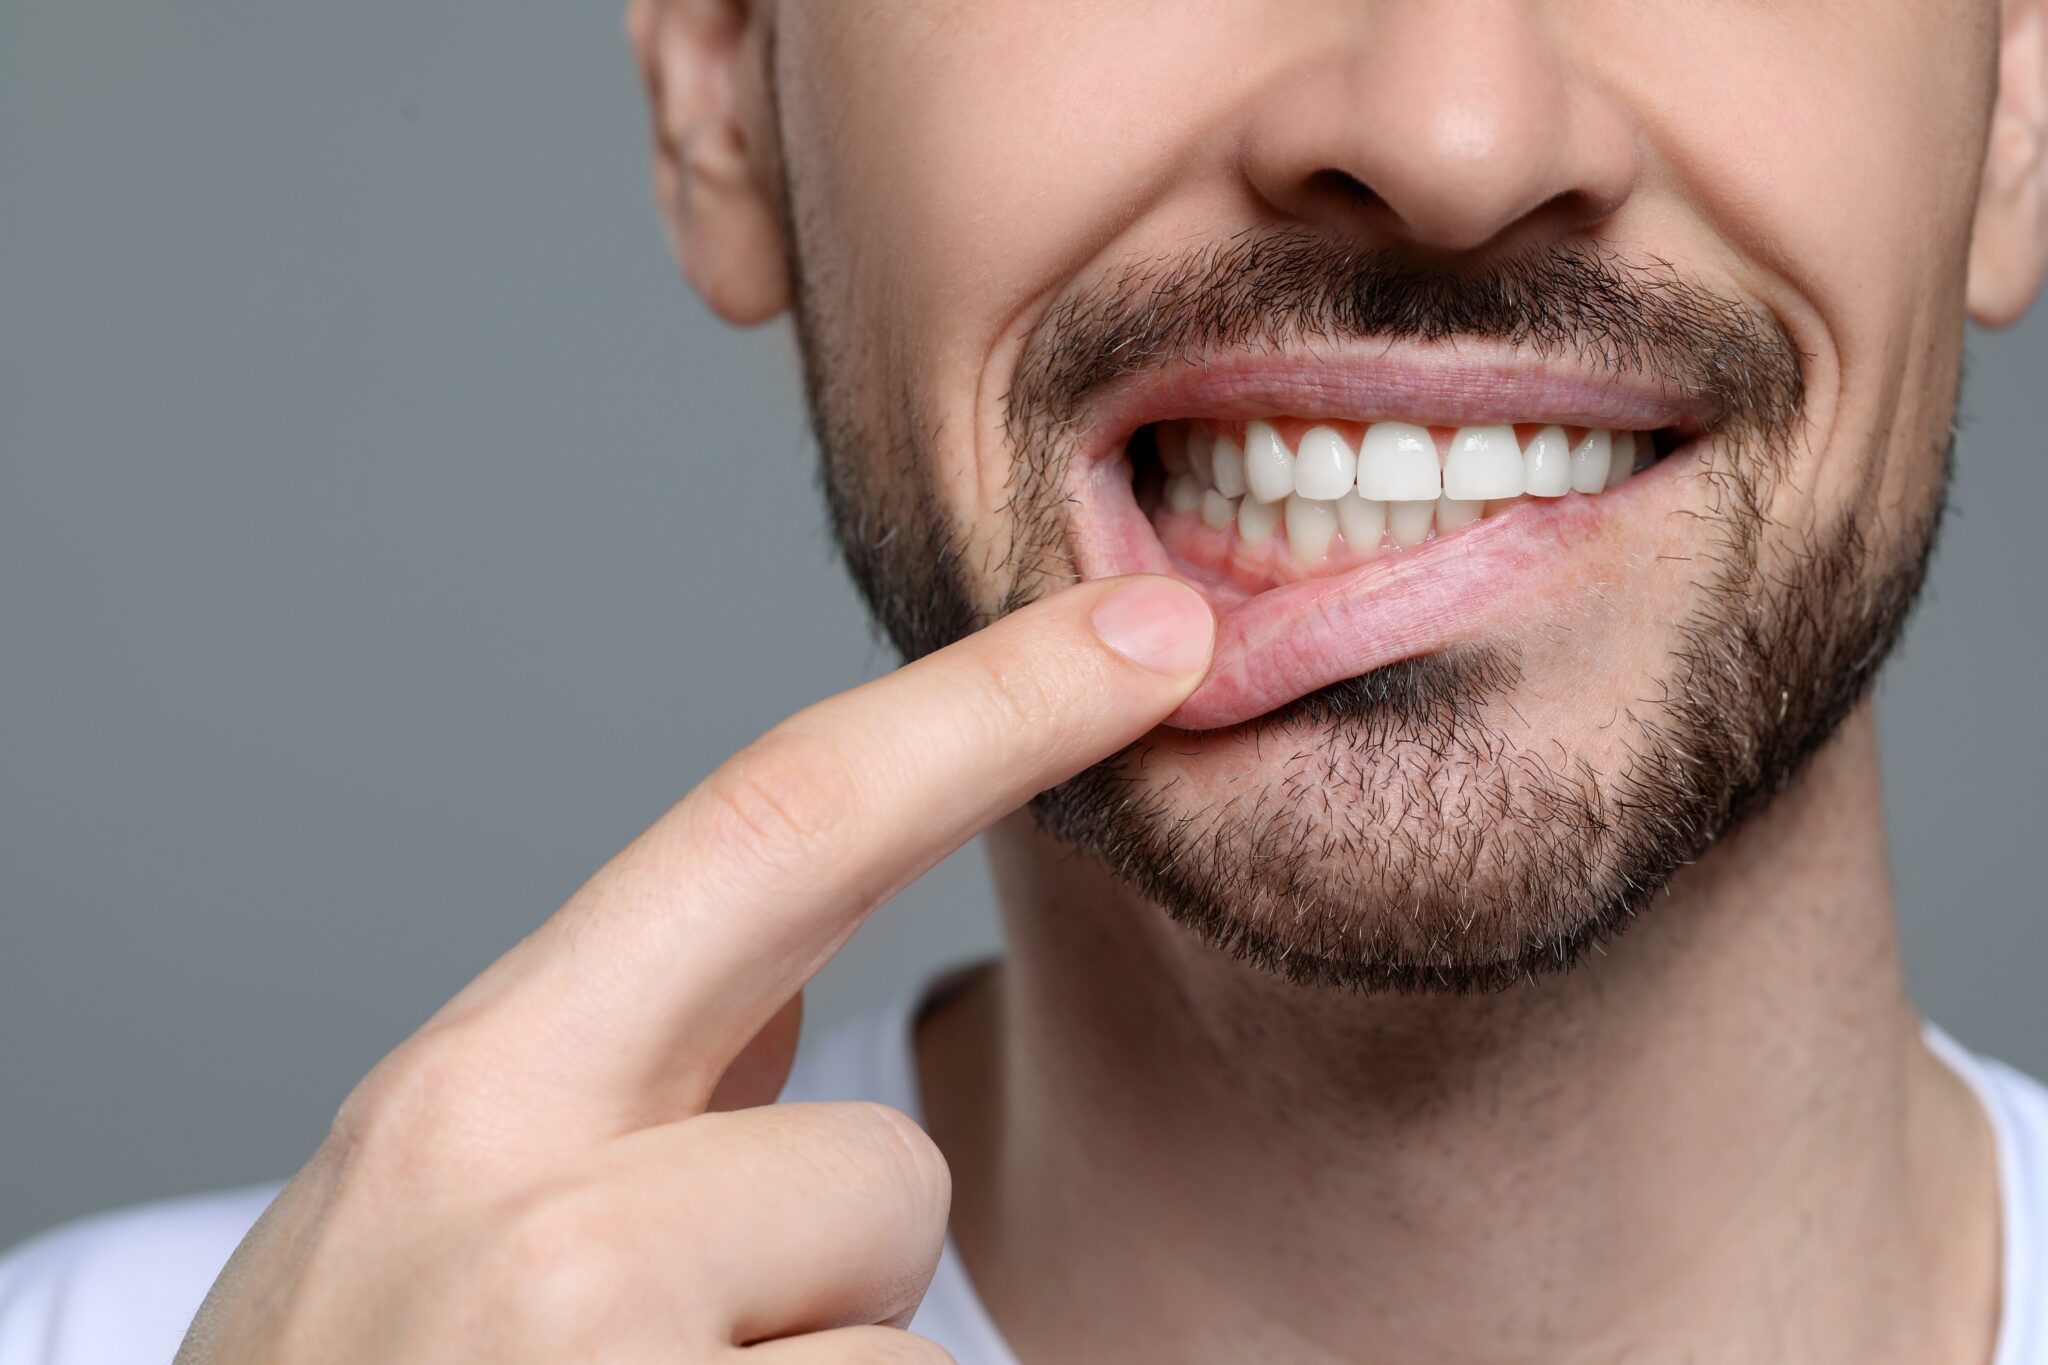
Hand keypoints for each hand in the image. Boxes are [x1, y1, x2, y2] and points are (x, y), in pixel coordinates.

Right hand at [174, 576, 1214, 1363]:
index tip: (1151, 635)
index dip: (990, 711)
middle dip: (862, 1234)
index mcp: (467, 1102)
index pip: (776, 825)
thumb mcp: (433, 1224)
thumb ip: (625, 1095)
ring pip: (887, 1345)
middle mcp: (525, 1228)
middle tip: (745, 1306)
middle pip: (878, 1157)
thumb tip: (791, 997)